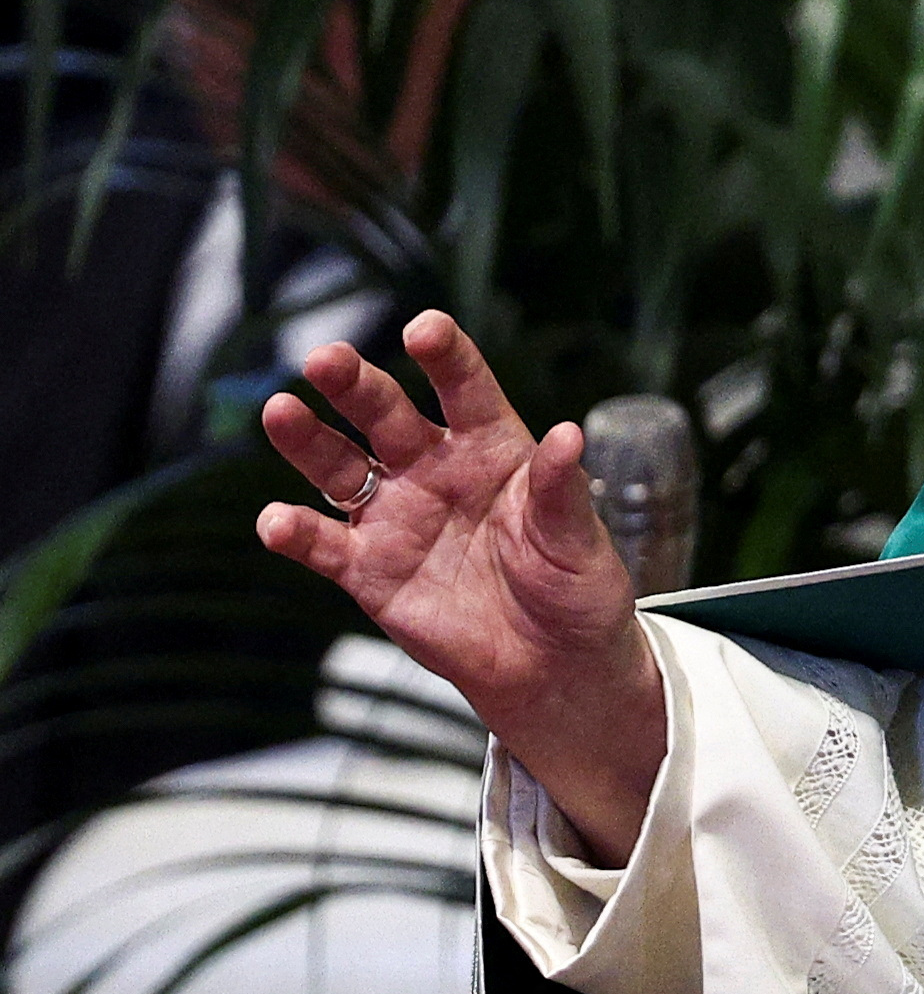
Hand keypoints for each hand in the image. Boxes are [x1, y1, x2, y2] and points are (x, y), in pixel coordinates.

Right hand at [255, 310, 662, 862]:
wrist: (552, 664)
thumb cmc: (574, 587)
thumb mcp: (578, 540)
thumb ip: (562, 492)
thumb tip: (571, 435)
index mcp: (492, 446)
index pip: (465, 388)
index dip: (445, 356)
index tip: (424, 329)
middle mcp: (433, 468)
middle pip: (385, 414)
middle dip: (355, 383)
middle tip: (326, 358)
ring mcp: (394, 515)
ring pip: (339, 465)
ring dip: (307, 440)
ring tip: (280, 411)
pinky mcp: (368, 569)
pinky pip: (324, 545)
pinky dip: (296, 533)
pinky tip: (276, 521)